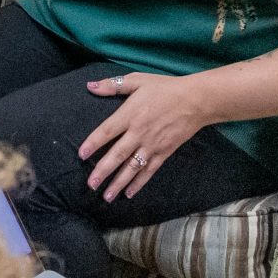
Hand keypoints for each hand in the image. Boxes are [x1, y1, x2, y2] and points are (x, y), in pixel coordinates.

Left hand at [77, 71, 215, 201]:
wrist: (196, 100)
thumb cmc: (165, 88)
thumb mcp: (137, 81)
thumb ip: (112, 85)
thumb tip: (89, 86)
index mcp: (130, 114)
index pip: (107, 131)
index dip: (93, 143)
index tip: (81, 155)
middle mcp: (139, 132)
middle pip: (118, 154)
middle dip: (103, 171)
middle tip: (90, 184)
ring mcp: (152, 145)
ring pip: (132, 167)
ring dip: (119, 183)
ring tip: (106, 196)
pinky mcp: (164, 152)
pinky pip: (149, 171)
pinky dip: (139, 183)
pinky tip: (129, 193)